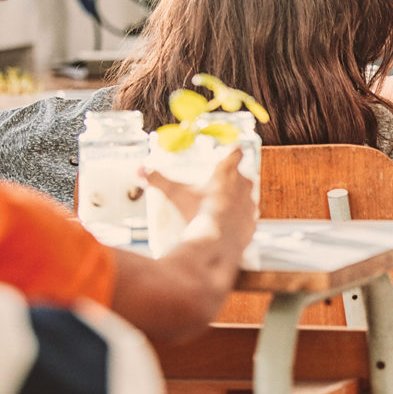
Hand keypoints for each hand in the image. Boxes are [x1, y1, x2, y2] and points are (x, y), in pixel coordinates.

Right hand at [149, 149, 256, 271]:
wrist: (217, 242)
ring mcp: (251, 205)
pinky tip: (231, 224)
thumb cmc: (196, 212)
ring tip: (224, 206)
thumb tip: (139, 169)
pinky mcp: (253, 223)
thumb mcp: (175, 194)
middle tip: (221, 184)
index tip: (233, 150)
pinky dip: (240, 219)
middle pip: (244, 176)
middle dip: (235, 178)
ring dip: (239, 199)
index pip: (236, 153)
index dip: (234, 151)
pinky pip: (249, 217)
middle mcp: (243, 186)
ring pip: (248, 197)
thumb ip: (157, 180)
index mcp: (227, 173)